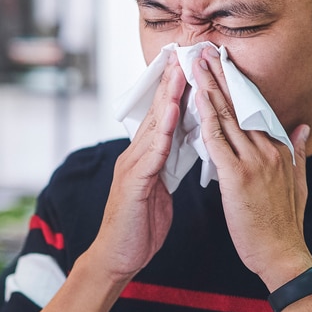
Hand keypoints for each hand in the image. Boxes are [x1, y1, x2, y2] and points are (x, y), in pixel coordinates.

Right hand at [92, 55, 186, 282]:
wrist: (117, 258)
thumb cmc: (140, 226)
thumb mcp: (161, 190)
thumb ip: (169, 167)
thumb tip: (187, 149)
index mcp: (146, 157)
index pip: (164, 117)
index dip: (178, 91)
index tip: (194, 66)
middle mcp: (136, 155)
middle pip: (156, 111)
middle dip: (172, 82)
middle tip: (186, 52)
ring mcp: (131, 167)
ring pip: (152, 125)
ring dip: (167, 97)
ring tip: (181, 71)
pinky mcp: (132, 183)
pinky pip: (150, 153)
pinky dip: (160, 132)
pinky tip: (171, 114)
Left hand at [192, 46, 311, 289]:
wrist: (283, 255)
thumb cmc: (285, 226)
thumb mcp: (300, 184)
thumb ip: (298, 153)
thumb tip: (302, 128)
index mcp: (280, 150)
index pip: (257, 109)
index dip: (240, 85)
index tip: (226, 64)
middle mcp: (269, 150)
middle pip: (241, 104)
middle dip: (222, 75)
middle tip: (206, 50)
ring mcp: (254, 161)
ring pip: (228, 116)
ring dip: (210, 87)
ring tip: (196, 63)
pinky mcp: (237, 176)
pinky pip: (217, 139)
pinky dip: (206, 116)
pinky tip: (195, 98)